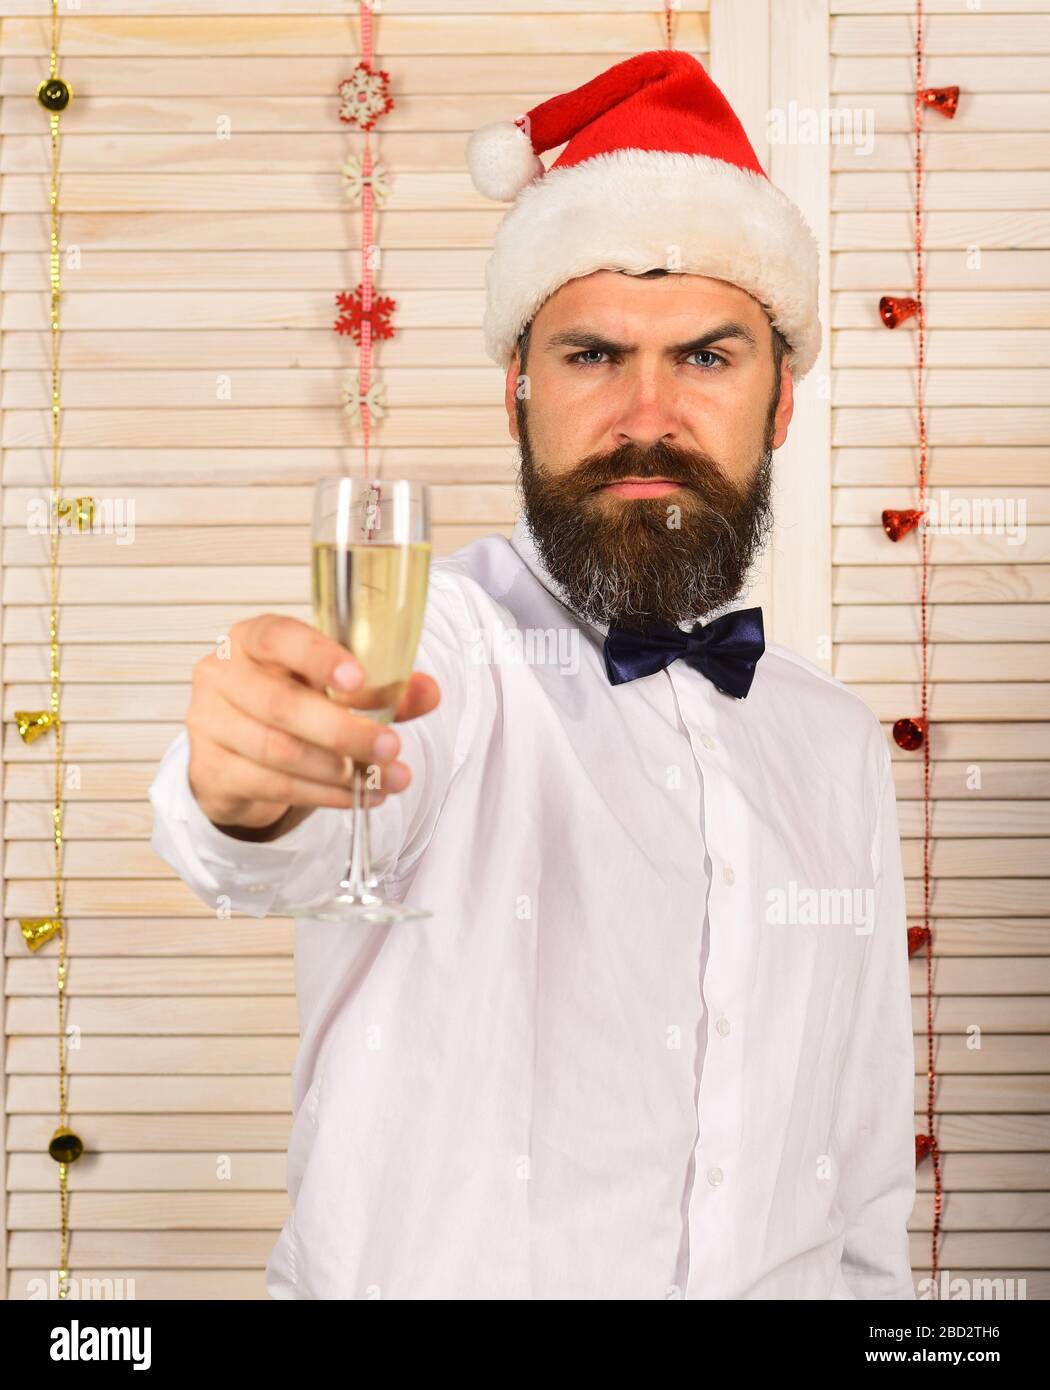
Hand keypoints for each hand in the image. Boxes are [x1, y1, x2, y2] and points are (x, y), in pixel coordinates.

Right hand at [185, 614, 439, 832]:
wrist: (237, 749)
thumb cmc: (288, 701)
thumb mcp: (332, 686)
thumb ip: (380, 687)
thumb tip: (429, 692)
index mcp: (253, 639)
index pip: (279, 637)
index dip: (319, 657)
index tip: (358, 679)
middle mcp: (223, 675)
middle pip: (282, 704)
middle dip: (344, 731)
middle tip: (391, 747)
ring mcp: (209, 723)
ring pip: (278, 751)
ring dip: (339, 772)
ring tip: (385, 780)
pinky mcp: (210, 769)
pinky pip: (272, 785)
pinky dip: (322, 795)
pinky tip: (354, 797)